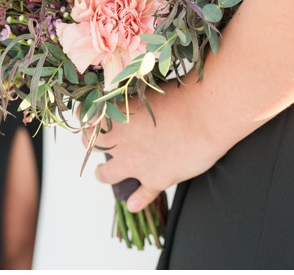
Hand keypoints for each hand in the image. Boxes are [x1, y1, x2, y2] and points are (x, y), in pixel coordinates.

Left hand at [93, 83, 217, 212]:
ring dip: (104, 174)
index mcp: (118, 115)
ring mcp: (136, 163)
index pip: (87, 116)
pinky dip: (137, 200)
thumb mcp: (156, 88)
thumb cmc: (185, 94)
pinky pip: (142, 195)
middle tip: (97, 142)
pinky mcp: (156, 179)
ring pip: (107, 174)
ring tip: (103, 173)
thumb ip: (141, 95)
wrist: (207, 116)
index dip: (86, 115)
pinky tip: (133, 204)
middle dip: (91, 143)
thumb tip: (138, 91)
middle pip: (91, 145)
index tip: (88, 113)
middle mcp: (120, 142)